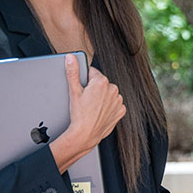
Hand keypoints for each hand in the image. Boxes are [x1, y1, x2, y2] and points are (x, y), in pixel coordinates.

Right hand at [50, 54, 125, 171]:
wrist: (85, 134)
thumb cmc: (79, 114)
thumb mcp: (73, 91)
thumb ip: (73, 72)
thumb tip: (71, 57)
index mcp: (102, 82)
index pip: (93, 73)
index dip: (85, 80)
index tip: (82, 88)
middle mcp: (113, 89)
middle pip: (101, 83)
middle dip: (93, 88)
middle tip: (85, 99)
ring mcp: (119, 100)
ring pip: (108, 93)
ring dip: (102, 97)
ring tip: (91, 107)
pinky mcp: (121, 110)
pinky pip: (114, 104)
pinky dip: (108, 106)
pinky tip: (99, 111)